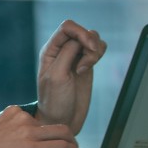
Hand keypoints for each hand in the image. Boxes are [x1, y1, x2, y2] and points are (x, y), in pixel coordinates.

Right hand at [0, 105, 82, 147]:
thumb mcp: (0, 133)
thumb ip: (17, 131)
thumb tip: (35, 142)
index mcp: (14, 112)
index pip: (42, 120)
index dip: (52, 132)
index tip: (56, 140)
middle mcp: (22, 118)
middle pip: (56, 125)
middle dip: (67, 137)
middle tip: (72, 146)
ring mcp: (28, 132)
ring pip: (63, 134)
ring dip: (72, 145)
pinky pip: (61, 147)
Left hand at [36, 19, 106, 135]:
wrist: (62, 120)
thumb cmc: (55, 101)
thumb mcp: (57, 76)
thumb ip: (67, 53)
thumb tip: (80, 38)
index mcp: (50, 50)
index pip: (67, 27)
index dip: (81, 32)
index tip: (89, 48)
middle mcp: (62, 50)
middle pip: (82, 31)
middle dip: (89, 43)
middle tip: (86, 64)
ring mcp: (75, 56)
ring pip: (92, 38)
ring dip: (94, 50)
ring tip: (85, 68)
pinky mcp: (86, 64)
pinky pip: (97, 49)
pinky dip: (98, 55)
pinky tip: (87, 69)